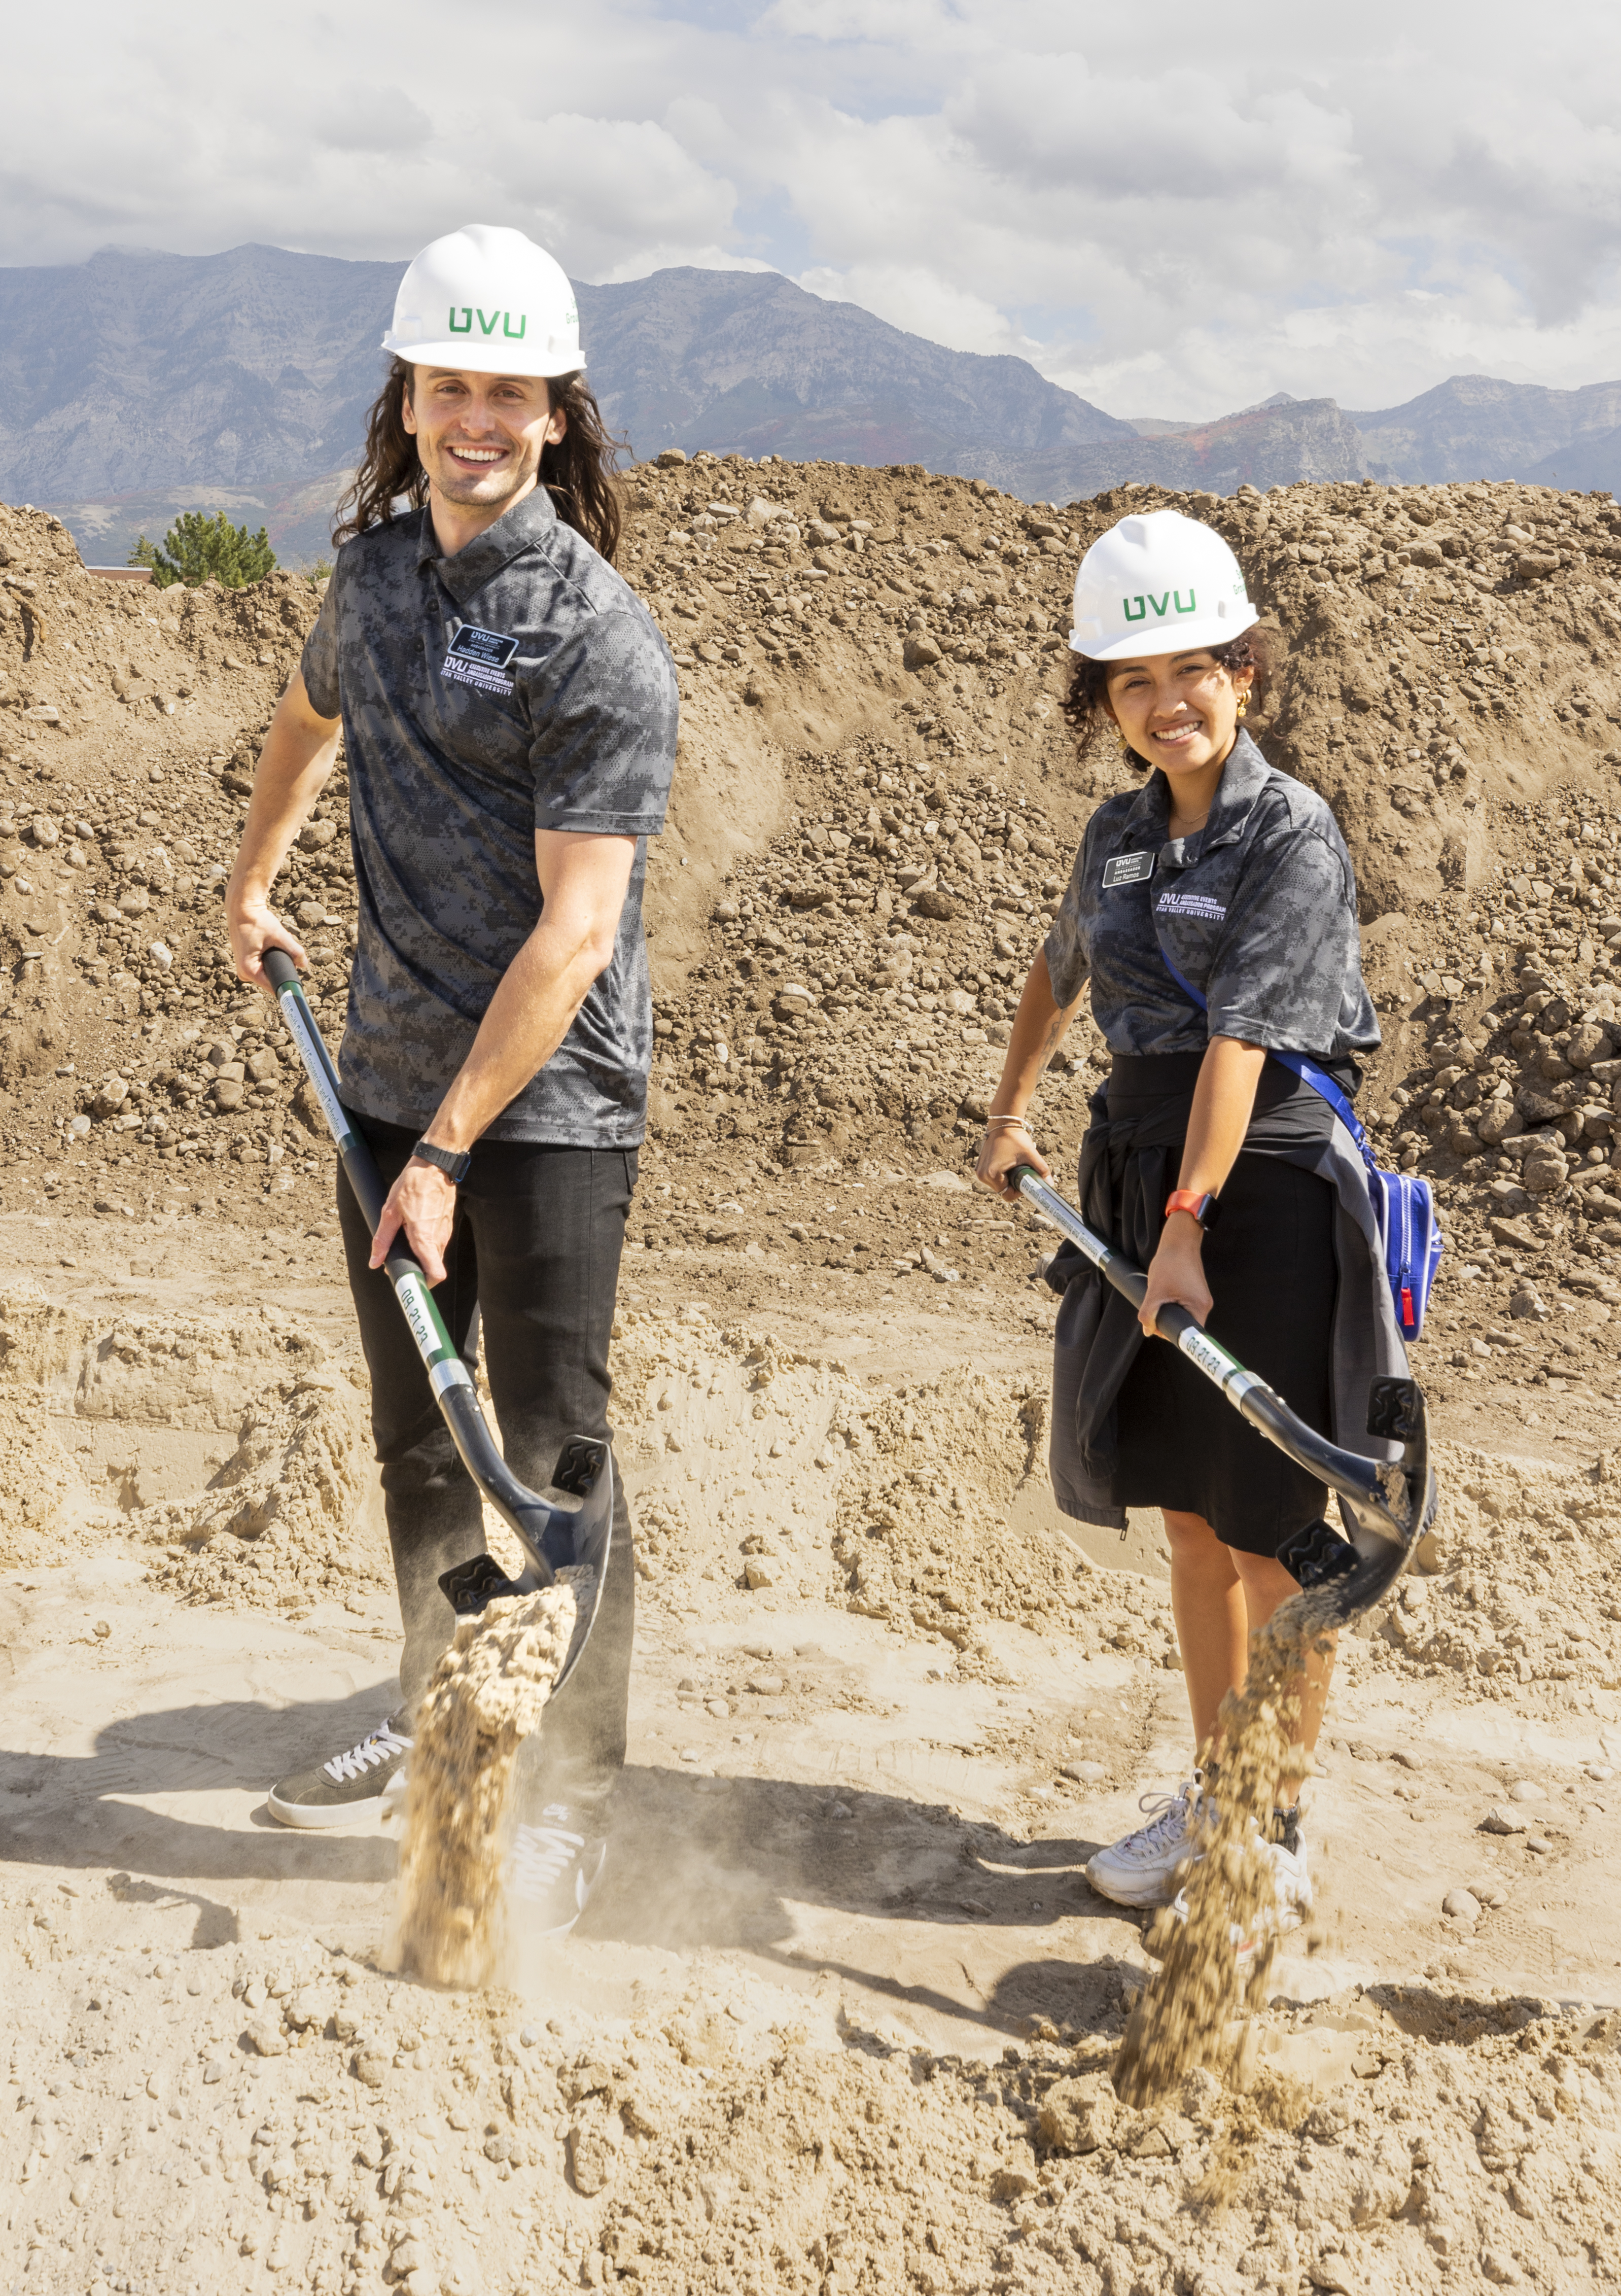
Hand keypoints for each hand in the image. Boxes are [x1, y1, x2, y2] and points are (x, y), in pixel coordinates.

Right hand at [228, 896, 307, 991]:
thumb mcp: (278, 935)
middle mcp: (244, 973)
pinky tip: (269, 943)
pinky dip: (271, 956)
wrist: (242, 908)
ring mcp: (244, 968)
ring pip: (269, 971)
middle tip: (281, 946)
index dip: (286, 984)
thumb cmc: (257, 920)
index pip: (273, 986)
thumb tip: (304, 964)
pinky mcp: (246, 962)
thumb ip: (294, 950)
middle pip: (272, 978)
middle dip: (282, 965)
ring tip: (274, 942)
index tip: (296, 983)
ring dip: (277, 959)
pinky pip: (264, 966)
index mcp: (249, 969)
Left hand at [371, 1158, 458, 1285]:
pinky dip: (427, 1246)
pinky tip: (415, 1231)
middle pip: (433, 1268)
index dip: (423, 1284)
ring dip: (421, 1258)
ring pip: (435, 1256)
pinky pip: (437, 1244)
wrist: (435, 1166)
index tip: (410, 1285)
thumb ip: (382, 1239)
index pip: (435, 1273)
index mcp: (424, 1237)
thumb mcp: (390, 1211)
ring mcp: (446, 1232)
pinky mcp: (447, 1226)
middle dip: (417, 1271)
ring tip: (405, 1244)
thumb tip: (375, 1262)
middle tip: (399, 1265)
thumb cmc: (413, 1184)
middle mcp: (439, 1238)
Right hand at [976, 1120, 1048, 1198]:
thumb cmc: (1015, 1137)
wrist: (1003, 1123)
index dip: (1019, 1191)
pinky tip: (1007, 1162)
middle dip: (1013, 1183)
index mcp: (992, 1174)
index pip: (1007, 1195)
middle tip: (1021, 1169)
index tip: (1026, 1179)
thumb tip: (1050, 1184)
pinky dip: (1001, 1173)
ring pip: (998, 1184)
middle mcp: (982, 1175)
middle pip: (1002, 1190)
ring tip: (1013, 1164)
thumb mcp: (1030, 1154)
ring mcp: (979, 1170)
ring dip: (1007, 1179)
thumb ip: (1042, 1170)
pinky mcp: (980, 1166)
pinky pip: (993, 1177)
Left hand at [1139, 1212, 1212, 1337]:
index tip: (1158, 1327)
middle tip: (1154, 1311)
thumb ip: (1148, 1314)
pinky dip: (1172, 1304)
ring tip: (1159, 1298)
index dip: (1170, 1334)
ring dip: (1169, 1311)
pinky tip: (1164, 1294)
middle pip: (1185, 1325)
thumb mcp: (1155, 1291)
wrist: (1179, 1241)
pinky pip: (1184, 1306)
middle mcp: (1205, 1304)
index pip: (1187, 1333)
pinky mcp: (1196, 1292)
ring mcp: (1201, 1298)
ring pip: (1183, 1315)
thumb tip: (1147, 1330)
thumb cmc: (1170, 1263)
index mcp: (1199, 1307)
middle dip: (1167, 1321)